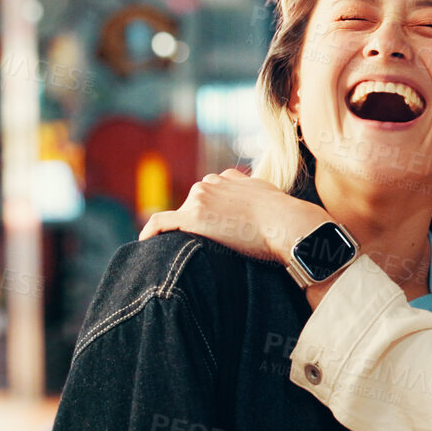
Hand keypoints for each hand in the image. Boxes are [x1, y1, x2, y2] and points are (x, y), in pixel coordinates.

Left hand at [139, 168, 330, 264]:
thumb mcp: (275, 201)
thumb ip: (262, 200)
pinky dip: (150, 232)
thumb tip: (270, 213)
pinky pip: (161, 223)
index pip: (209, 194)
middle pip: (193, 205)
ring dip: (183, 232)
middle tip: (209, 248)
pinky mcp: (192, 217)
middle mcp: (210, 183)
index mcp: (228, 178)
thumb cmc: (287, 219)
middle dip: (198, 224)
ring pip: (181, 216)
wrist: (287, 224)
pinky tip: (144, 244)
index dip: (210, 214)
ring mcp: (200, 198)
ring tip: (191, 252)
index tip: (212, 230)